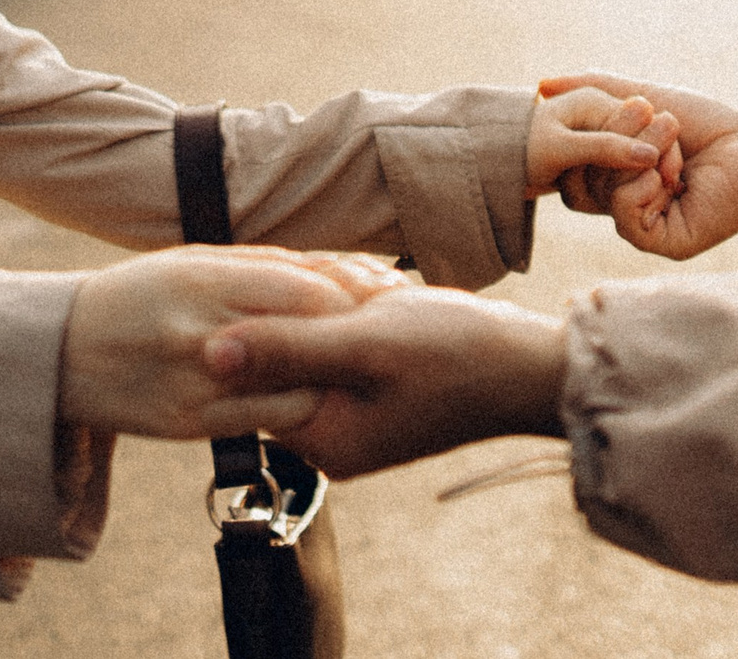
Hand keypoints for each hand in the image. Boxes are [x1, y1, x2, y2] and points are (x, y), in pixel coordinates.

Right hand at [58, 246, 399, 438]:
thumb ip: (261, 267)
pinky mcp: (187, 425)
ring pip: (292, 389)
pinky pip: (264, 423)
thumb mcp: (191, 261)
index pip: (304, 289)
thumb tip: (335, 270)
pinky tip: (305, 398)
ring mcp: (193, 382)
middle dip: (350, 337)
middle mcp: (198, 330)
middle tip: (376, 336)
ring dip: (329, 380)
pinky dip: (296, 411)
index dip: (351, 297)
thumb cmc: (139, 296)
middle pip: (305, 337)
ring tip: (346, 371)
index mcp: (201, 278)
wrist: (61, 352)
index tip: (376, 299)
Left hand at [202, 287, 568, 477]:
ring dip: (344, 299)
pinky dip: (361, 307)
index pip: (253, 373)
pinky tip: (391, 299)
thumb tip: (206, 352)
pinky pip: (340, 335)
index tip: (322, 297)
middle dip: (319, 306)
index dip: (275, 317)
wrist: (532, 367)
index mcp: (319, 440)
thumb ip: (285, 348)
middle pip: (282, 350)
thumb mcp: (364, 344)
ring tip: (388, 299)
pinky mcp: (369, 388)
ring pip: (312, 332)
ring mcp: (349, 413)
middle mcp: (328, 437)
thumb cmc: (456, 355)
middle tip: (369, 298)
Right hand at [541, 72, 737, 258]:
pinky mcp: (662, 243)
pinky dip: (644, 186)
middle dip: (620, 136)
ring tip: (676, 142)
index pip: (575, 167)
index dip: (588, 137)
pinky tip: (674, 177)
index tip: (619, 111)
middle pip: (584, 177)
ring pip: (603, 193)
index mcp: (619, 176)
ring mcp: (643, 225)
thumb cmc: (703, 120)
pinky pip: (624, 216)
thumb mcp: (641, 94)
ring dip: (641, 155)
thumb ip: (593, 88)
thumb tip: (541, 85)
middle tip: (661, 118)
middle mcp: (627, 204)